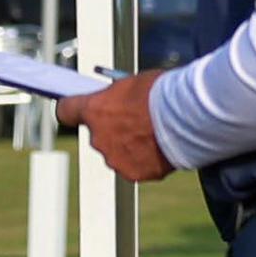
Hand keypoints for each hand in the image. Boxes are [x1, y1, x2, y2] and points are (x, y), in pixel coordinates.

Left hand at [56, 70, 173, 181]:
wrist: (188, 116)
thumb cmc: (165, 93)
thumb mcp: (136, 83)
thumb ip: (119, 96)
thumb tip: (120, 100)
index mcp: (94, 110)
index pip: (66, 110)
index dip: (75, 109)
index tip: (82, 108)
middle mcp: (98, 138)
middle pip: (99, 134)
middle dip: (115, 128)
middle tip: (139, 120)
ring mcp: (115, 159)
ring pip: (118, 152)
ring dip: (131, 145)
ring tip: (157, 134)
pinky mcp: (135, 173)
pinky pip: (137, 166)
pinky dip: (148, 160)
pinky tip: (164, 147)